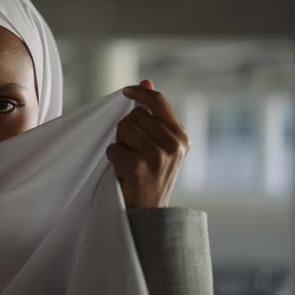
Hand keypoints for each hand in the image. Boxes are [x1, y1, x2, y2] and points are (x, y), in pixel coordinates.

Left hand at [106, 79, 188, 208]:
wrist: (149, 215)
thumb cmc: (150, 177)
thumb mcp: (158, 145)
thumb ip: (153, 115)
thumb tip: (146, 80)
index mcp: (181, 138)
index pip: (159, 102)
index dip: (140, 92)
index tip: (126, 91)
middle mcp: (173, 145)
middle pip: (134, 115)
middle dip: (126, 130)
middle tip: (132, 151)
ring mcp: (158, 156)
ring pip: (123, 128)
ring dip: (120, 144)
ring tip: (129, 161)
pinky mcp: (140, 166)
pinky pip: (114, 148)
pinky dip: (113, 159)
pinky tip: (124, 172)